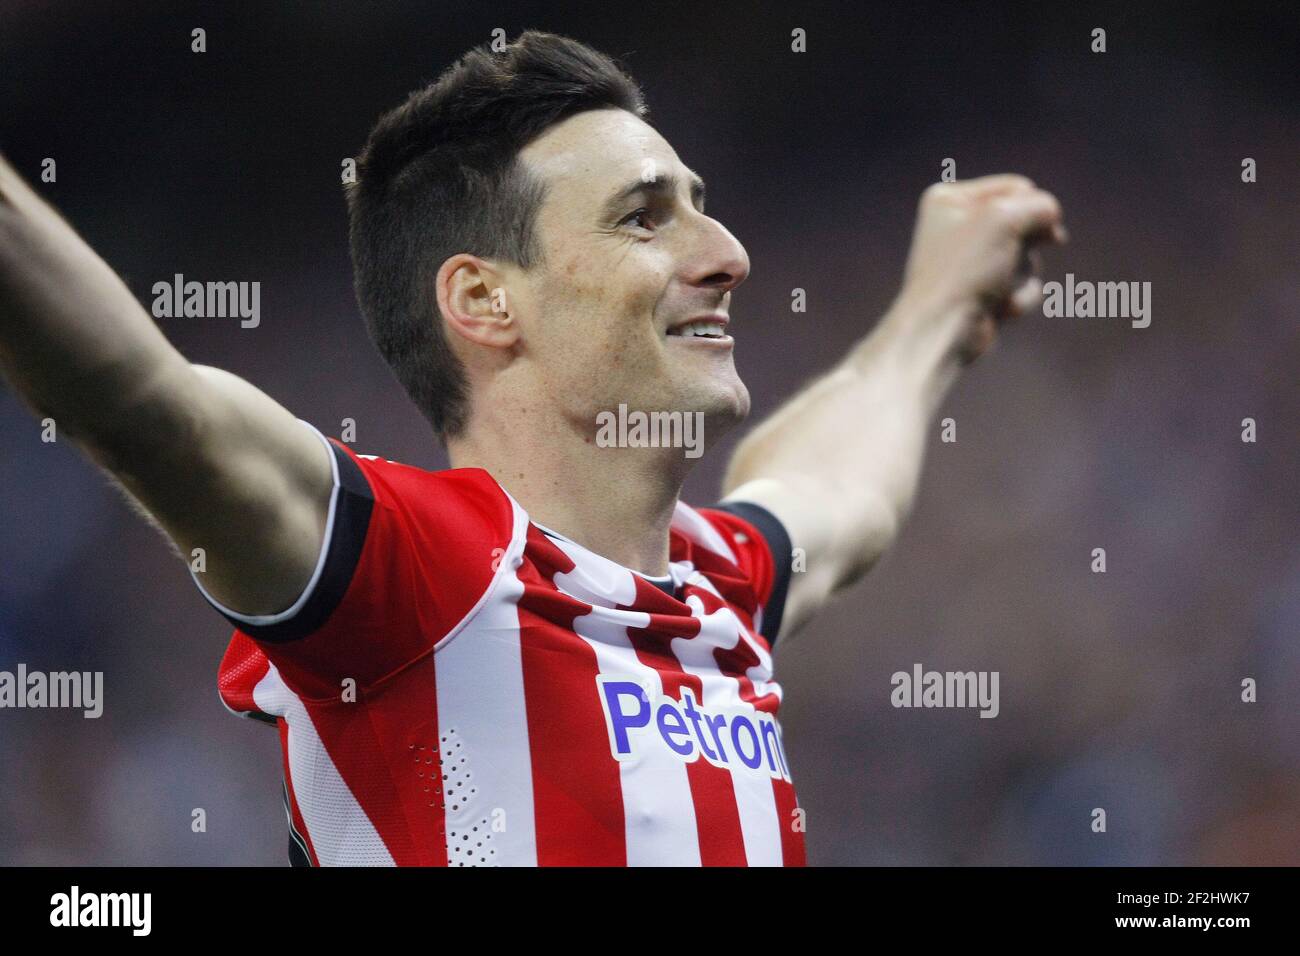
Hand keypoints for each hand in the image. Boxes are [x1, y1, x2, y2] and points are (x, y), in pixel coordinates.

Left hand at [898, 174, 1066, 363]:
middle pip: (1022, 222)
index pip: (1015, 187)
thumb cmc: (964, 270)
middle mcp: (956, 229)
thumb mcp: (1004, 219)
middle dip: (1028, 242)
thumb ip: (1039, 205)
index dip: (1035, 206)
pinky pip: (1021, 286)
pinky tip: (998, 311)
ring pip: (1026, 256)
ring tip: (999, 288)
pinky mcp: (983, 294)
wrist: (943, 330)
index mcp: (949, 200)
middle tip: (1029, 249)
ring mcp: (970, 263)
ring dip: (1022, 273)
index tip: (1048, 224)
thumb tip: (1051, 217)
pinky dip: (1019, 299)